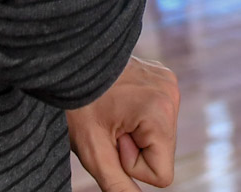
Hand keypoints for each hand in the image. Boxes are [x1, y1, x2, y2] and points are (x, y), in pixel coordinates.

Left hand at [67, 56, 179, 191]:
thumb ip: (118, 184)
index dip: (132, 164)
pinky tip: (119, 101)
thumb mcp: (93, 152)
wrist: (68, 61)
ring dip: (135, 131)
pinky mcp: (163, 77)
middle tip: (109, 124)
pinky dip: (138, 115)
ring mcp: (169, 83)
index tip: (113, 138)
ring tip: (112, 112)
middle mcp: (172, 95)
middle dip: (134, 146)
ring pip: (159, 135)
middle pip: (162, 152)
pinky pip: (157, 115)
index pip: (162, 173)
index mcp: (160, 112)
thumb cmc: (77, 105)